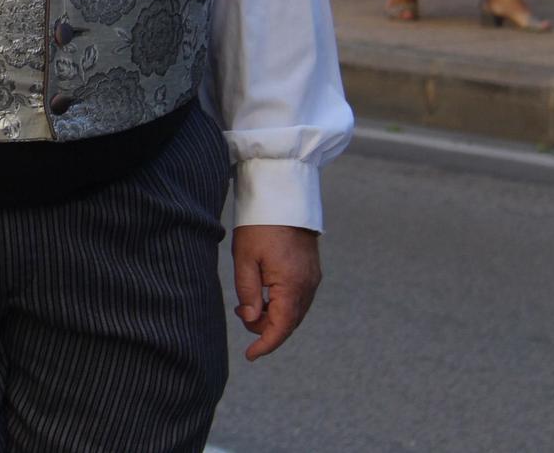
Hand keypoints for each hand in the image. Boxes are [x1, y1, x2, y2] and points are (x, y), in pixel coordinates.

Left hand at [231, 225, 321, 359]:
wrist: (283, 197)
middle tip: (241, 314)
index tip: (250, 355)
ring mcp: (312, 278)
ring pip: (294, 311)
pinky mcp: (311, 270)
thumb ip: (248, 292)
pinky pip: (298, 298)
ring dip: (273, 316)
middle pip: (289, 322)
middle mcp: (308, 286)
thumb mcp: (245, 258)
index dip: (265, 344)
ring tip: (248, 304)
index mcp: (292, 286)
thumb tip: (252, 319)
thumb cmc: (261, 225)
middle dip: (265, 328)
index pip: (281, 328)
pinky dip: (281, 304)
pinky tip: (264, 294)